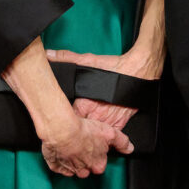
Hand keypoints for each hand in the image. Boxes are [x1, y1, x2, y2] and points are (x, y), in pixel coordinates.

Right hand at [40, 112, 133, 177]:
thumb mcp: (110, 133)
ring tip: (71, 147)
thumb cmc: (83, 131)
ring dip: (72, 160)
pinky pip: (58, 166)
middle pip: (86, 168)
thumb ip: (122, 142)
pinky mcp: (55, 165)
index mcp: (97, 164)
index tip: (93, 146)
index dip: (97, 154)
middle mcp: (83, 170)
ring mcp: (68, 168)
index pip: (100, 164)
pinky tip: (61, 150)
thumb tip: (129, 148)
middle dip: (84, 159)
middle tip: (82, 145)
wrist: (62, 130)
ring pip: (72, 168)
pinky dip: (59, 159)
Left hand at [46, 46, 160, 132]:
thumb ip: (67, 58)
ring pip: (96, 133)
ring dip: (91, 131)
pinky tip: (102, 129)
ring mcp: (110, 120)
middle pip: (81, 127)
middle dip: (77, 126)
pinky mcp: (121, 122)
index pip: (68, 117)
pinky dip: (106, 133)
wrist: (139, 70)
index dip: (64, 117)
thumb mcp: (89, 60)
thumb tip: (49, 54)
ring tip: (86, 129)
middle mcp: (97, 114)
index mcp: (85, 103)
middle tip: (72, 125)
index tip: (62, 116)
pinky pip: (111, 134)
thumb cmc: (115, 67)